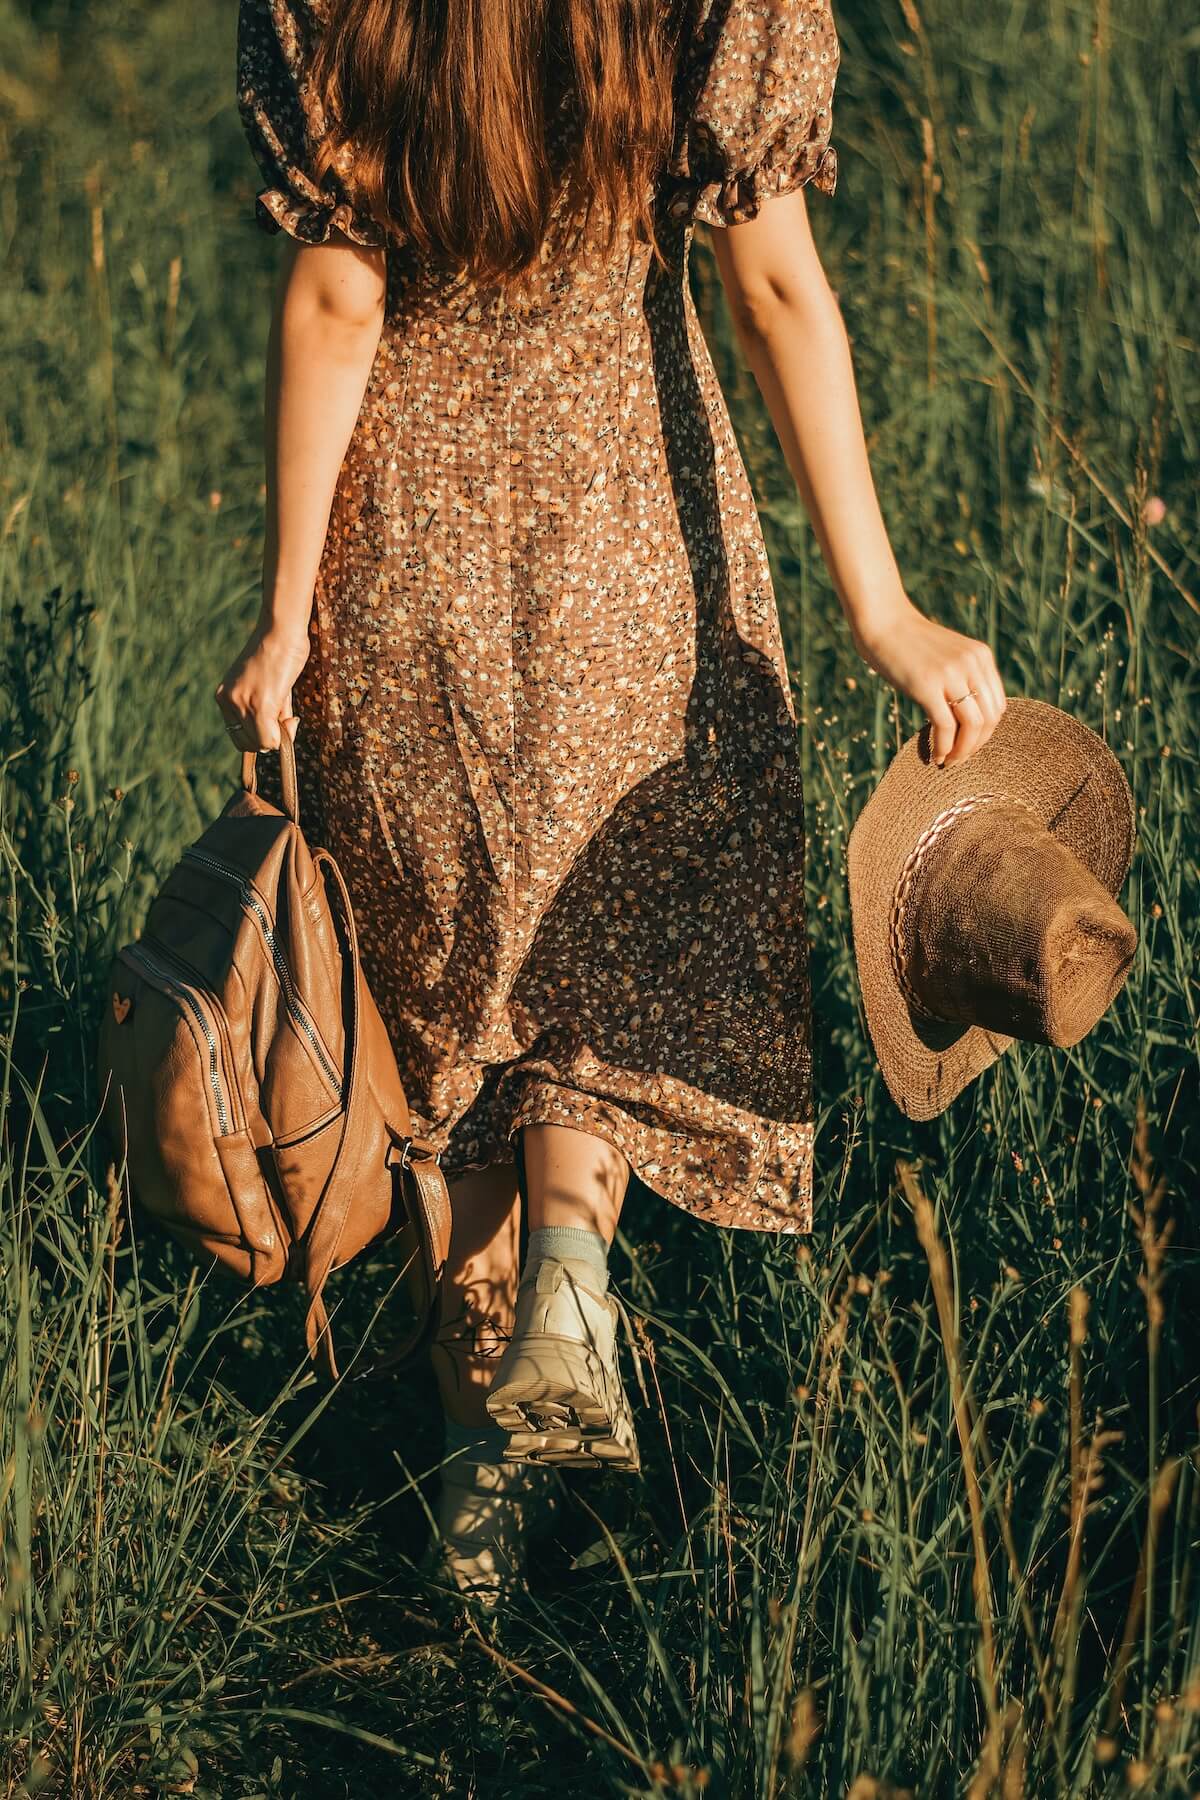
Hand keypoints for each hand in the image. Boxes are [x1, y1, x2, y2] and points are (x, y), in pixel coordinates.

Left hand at [214, 622, 308, 751]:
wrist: (281, 630)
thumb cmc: (280, 651)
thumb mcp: (266, 684)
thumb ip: (266, 710)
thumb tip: (280, 736)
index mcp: (224, 696)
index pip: (239, 734)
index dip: (261, 733)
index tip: (277, 718)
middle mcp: (228, 701)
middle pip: (247, 744)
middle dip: (269, 737)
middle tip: (286, 718)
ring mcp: (242, 704)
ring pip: (260, 744)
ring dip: (278, 735)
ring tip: (286, 710)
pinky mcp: (259, 706)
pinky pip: (270, 740)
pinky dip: (285, 735)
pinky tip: (291, 716)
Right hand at [852, 598, 1005, 766]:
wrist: (882, 622)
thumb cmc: (909, 644)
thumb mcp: (947, 656)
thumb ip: (963, 677)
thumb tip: (967, 719)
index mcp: (981, 656)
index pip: (997, 706)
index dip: (986, 732)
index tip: (968, 745)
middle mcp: (972, 664)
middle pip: (989, 718)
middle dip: (975, 745)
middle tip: (959, 759)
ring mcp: (951, 674)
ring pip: (972, 725)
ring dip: (962, 751)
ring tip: (949, 761)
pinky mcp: (927, 686)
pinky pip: (946, 726)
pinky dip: (944, 747)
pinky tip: (936, 755)